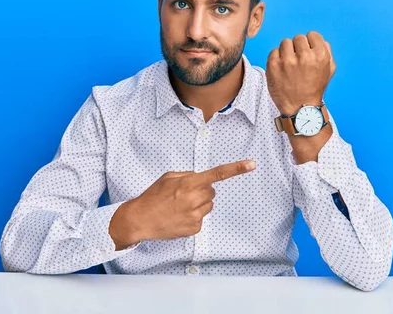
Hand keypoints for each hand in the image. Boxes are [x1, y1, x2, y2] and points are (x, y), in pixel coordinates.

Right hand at [109, 160, 256, 248]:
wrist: (141, 219)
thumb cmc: (153, 197)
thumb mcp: (168, 177)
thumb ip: (187, 175)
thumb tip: (200, 178)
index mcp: (189, 183)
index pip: (217, 174)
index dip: (236, 169)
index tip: (251, 164)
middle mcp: (194, 199)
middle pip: (212, 191)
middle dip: (201, 191)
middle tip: (183, 194)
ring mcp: (196, 215)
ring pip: (208, 205)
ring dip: (198, 204)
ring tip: (179, 207)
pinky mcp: (195, 228)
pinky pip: (202, 218)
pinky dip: (193, 217)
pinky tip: (179, 217)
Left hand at [266, 31, 335, 114]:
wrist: (300, 108)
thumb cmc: (314, 88)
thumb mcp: (329, 70)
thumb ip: (327, 51)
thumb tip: (319, 40)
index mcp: (320, 55)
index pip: (312, 35)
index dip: (310, 44)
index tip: (307, 53)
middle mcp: (304, 56)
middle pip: (298, 38)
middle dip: (298, 48)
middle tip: (298, 61)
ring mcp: (287, 60)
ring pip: (285, 42)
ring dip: (287, 52)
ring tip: (289, 65)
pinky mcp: (273, 65)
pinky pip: (274, 51)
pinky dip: (277, 58)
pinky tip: (281, 69)